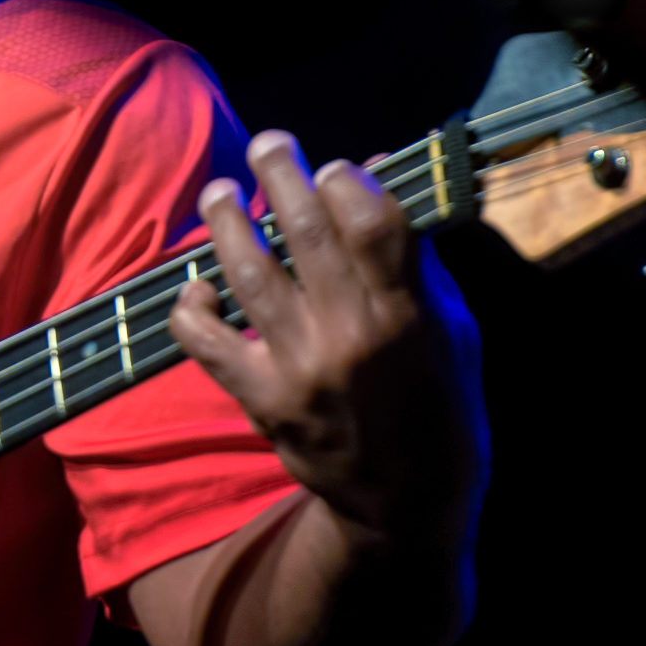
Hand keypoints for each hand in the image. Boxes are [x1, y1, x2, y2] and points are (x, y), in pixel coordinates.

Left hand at [168, 129, 486, 551]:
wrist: (407, 501)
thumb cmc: (440, 403)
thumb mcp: (453, 329)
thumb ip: (413, 256)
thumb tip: (372, 175)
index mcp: (408, 316)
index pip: (371, 224)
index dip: (346, 181)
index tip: (333, 166)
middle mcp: (350, 337)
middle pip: (305, 232)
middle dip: (281, 174)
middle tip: (269, 144)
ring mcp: (298, 368)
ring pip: (247, 273)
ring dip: (227, 222)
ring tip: (222, 192)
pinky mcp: (260, 399)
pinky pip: (205, 341)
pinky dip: (192, 306)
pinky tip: (198, 285)